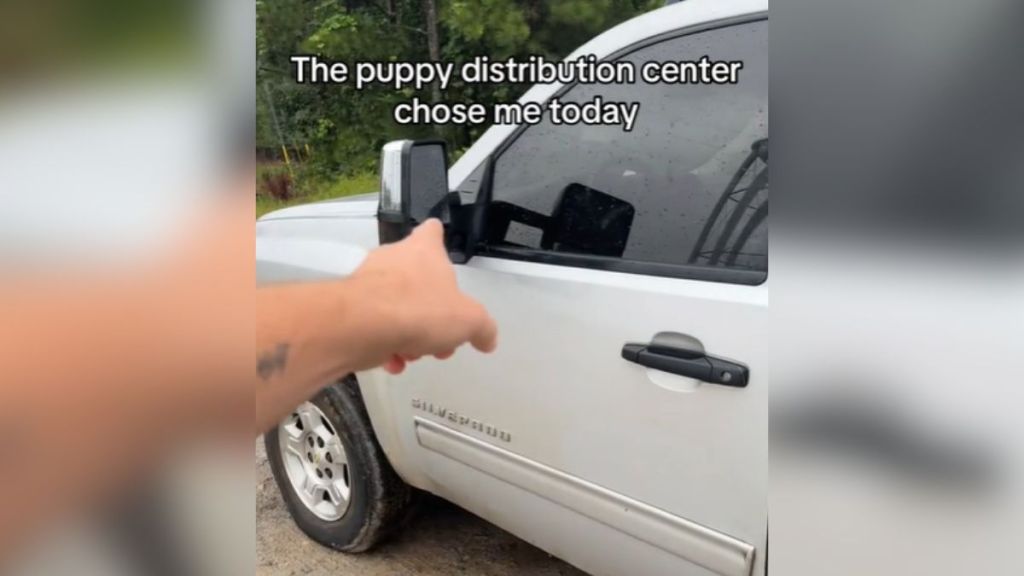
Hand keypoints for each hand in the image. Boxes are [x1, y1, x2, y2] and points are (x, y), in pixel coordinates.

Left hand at [350, 219, 497, 373]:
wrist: (362, 326)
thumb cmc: (420, 310)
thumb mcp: (468, 321)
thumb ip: (483, 328)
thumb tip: (488, 339)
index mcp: (424, 251)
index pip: (432, 232)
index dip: (439, 242)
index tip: (443, 260)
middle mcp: (393, 258)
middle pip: (417, 281)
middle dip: (431, 313)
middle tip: (440, 339)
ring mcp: (368, 281)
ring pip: (395, 306)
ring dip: (409, 333)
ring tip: (414, 354)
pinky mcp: (350, 307)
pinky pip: (374, 325)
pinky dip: (385, 344)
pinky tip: (393, 362)